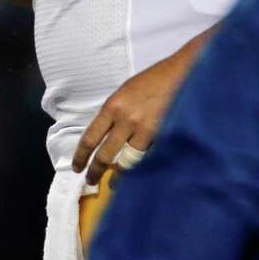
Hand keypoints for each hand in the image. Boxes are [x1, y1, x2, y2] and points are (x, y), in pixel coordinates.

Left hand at [71, 52, 192, 186]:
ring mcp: (145, 130)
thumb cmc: (153, 80)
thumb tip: (106, 134)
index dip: (81, 156)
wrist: (181, 73)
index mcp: (112, 106)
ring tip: (113, 185)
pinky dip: (141, 169)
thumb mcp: (126, 92)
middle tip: (91, 181)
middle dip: (96, 171)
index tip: (77, 167)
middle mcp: (125, 119)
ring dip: (118, 177)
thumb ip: (115, 113)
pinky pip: (148, 159)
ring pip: (126, 162)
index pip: (90, 137)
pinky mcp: (163, 137)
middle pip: (105, 154)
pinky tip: (138, 177)